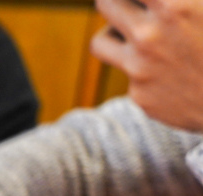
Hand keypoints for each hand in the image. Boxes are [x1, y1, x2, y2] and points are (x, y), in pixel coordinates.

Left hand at [92, 0, 202, 130]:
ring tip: (132, 32)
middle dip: (119, 1)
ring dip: (113, 33)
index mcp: (175, 4)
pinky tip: (167, 68)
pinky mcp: (139, 95)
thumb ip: (185, 2)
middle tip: (131, 4)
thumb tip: (166, 2)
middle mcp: (150, 35)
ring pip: (101, 41)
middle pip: (105, 2)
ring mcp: (140, 68)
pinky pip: (128, 72)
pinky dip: (141, 67)